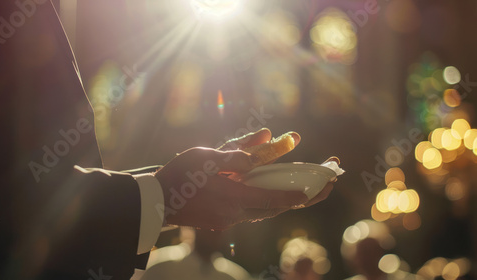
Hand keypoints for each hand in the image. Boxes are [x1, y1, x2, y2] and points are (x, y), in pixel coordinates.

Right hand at [154, 129, 332, 229]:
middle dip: (298, 200)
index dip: (296, 196)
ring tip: (299, 192)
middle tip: (320, 191)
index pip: (272, 198)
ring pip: (261, 212)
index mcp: (232, 197)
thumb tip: (264, 140)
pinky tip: (264, 193)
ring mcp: (226, 221)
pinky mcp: (219, 223)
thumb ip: (236, 152)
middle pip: (272, 209)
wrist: (157, 202)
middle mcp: (234, 214)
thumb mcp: (206, 156)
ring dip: (280, 203)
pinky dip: (260, 203)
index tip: (316, 192)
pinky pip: (247, 213)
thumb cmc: (179, 175)